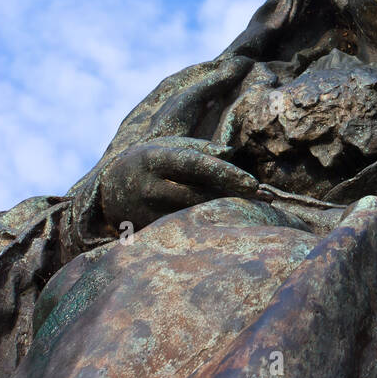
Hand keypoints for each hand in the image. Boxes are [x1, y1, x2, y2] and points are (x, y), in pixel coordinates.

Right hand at [98, 136, 258, 233]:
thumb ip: (200, 148)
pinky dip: (213, 224)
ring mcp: (147, 212)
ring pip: (196, 213)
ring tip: (262, 206)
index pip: (195, 164)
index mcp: (154, 157)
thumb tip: (231, 152)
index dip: (224, 173)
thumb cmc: (151, 161)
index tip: (253, 183)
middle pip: (201, 193)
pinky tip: (237, 221)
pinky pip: (187, 227)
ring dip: (229, 210)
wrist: (107, 190)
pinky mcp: (149, 231)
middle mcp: (149, 186)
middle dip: (236, 195)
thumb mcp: (170, 146)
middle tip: (268, 197)